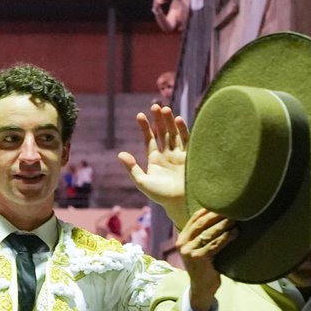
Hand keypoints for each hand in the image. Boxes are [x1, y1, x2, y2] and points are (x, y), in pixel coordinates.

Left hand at [117, 106, 188, 223]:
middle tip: (155, 106)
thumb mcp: (143, 182)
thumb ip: (132, 168)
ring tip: (165, 109)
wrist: (181, 204)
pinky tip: (178, 120)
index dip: (145, 127)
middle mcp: (167, 154)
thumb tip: (120, 154)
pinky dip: (183, 130)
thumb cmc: (161, 196)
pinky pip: (187, 140)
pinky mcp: (190, 156)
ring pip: (174, 134)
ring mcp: (179, 154)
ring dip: (170, 122)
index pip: (149, 139)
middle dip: (159, 120)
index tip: (140, 115)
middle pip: (163, 133)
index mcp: (155, 159)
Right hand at [175, 208, 229, 310]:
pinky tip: (235, 234)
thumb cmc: (206, 266)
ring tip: (236, 220)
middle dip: (217, 215)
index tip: (223, 203)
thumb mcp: (201, 248)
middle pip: (201, 224)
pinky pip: (214, 245)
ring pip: (208, 234)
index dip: (208, 210)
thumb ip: (204, 235)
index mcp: (182, 238)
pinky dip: (225, 238)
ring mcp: (189, 251)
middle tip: (232, 210)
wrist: (202, 288)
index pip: (195, 219)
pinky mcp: (198, 259)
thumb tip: (222, 215)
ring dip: (223, 225)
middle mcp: (183, 243)